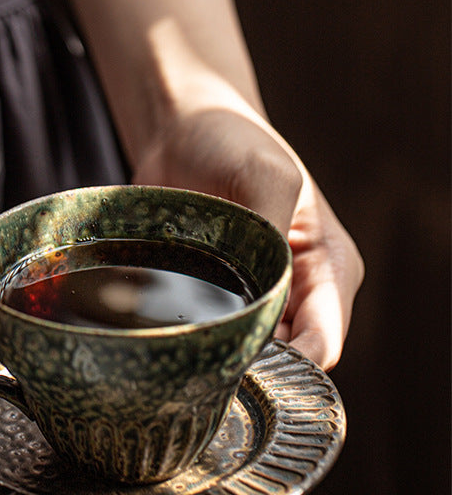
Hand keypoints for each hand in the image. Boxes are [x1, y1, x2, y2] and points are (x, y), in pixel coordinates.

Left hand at [133, 104, 363, 369]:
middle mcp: (297, 295)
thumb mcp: (265, 175)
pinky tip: (165, 334)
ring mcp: (254, 301)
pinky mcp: (212, 301)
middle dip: (250, 367)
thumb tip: (264, 299)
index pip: (324, 344)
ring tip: (182, 345)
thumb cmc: (232, 140)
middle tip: (204, 361)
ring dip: (217, 355)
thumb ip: (272, 236)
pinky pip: (207, 338)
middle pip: (285, 361)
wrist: (180, 126)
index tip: (246, 366)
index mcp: (329, 270)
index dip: (290, 366)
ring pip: (245, 356)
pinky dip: (190, 340)